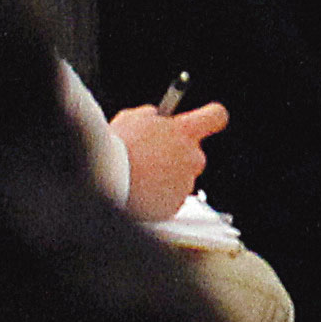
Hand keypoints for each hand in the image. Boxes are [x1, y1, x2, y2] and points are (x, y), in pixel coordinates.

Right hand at [115, 98, 223, 223]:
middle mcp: (192, 157)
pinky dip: (158, 196)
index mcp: (185, 131)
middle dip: (177, 155)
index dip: (211, 117)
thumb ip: (152, 117)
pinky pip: (170, 198)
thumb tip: (156, 119)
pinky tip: (139, 190)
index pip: (216, 117)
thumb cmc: (116, 148)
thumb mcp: (132, 118)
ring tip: (139, 175)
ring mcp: (186, 183)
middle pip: (195, 154)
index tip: (205, 119)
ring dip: (165, 176)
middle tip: (153, 156)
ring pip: (181, 177)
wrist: (104, 182)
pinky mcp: (176, 205)